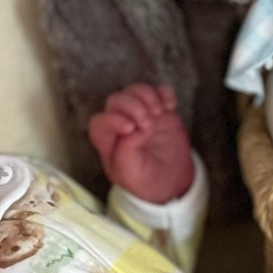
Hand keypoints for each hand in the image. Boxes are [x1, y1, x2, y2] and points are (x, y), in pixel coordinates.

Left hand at [88, 84, 194, 205]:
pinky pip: (159, 91)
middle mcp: (121, 124)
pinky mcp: (159, 110)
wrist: (172, 180)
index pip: (100, 122)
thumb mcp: (132, 175)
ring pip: (135, 91)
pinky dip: (165, 93)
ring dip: (147, 96)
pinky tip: (170, 106)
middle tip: (148, 123)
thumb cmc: (146, 181)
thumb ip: (126, 154)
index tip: (131, 128)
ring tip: (159, 112)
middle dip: (132, 106)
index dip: (113, 120)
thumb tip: (133, 132)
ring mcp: (140, 114)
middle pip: (116, 101)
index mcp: (108, 141)